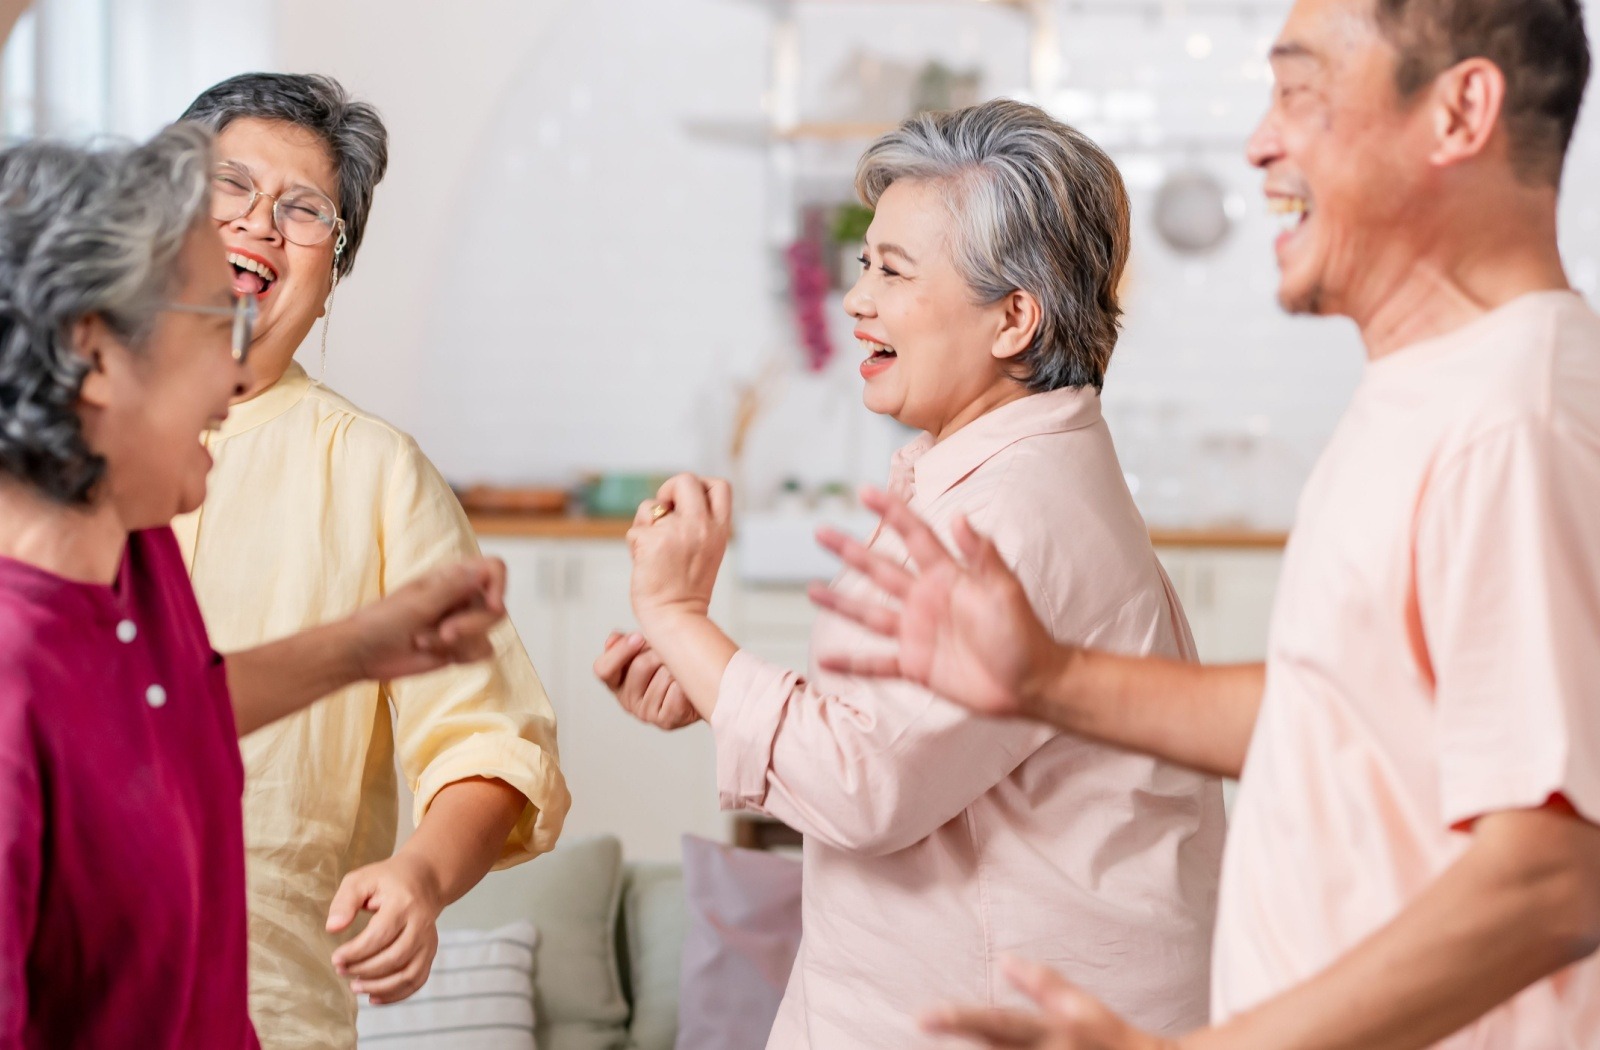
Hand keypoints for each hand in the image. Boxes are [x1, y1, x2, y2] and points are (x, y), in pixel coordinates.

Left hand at [327, 853, 443, 1005]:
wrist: (424, 879)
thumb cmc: (387, 880)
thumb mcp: (361, 880)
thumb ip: (344, 902)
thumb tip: (332, 928)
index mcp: (403, 903)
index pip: (380, 935)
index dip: (356, 952)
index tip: (335, 958)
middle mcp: (421, 924)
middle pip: (395, 957)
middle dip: (364, 970)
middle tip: (341, 970)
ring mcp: (429, 940)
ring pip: (408, 974)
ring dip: (380, 987)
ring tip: (355, 987)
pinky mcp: (430, 952)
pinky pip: (417, 980)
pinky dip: (396, 994)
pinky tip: (374, 997)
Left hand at [345, 557, 506, 681]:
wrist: (363, 653)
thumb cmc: (382, 620)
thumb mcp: (419, 602)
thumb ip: (454, 588)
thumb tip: (484, 571)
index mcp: (452, 575)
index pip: (494, 569)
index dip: (500, 585)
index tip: (492, 606)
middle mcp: (462, 596)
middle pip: (496, 609)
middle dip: (472, 625)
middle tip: (445, 633)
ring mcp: (463, 622)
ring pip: (488, 633)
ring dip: (460, 643)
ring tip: (425, 641)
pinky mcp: (460, 647)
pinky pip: (482, 652)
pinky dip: (463, 656)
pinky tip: (437, 654)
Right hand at [594, 631, 700, 729]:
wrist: (700, 683)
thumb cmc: (668, 664)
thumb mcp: (644, 647)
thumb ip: (624, 642)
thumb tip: (614, 639)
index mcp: (615, 681)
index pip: (603, 669)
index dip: (620, 652)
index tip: (639, 637)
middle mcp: (626, 699)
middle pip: (639, 666)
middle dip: (658, 653)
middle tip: (668, 653)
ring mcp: (645, 713)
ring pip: (662, 678)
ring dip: (675, 667)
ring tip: (679, 670)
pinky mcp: (666, 721)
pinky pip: (676, 693)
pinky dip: (684, 683)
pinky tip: (686, 685)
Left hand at [627, 474, 731, 630]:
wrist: (676, 618)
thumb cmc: (687, 589)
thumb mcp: (708, 551)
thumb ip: (698, 524)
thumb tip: (669, 502)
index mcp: (720, 529)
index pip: (720, 486)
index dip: (701, 485)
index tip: (688, 503)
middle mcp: (701, 526)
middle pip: (685, 479)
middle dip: (668, 490)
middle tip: (663, 512)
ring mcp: (676, 532)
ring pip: (651, 505)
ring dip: (646, 524)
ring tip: (653, 549)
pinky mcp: (652, 541)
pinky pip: (635, 529)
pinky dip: (635, 545)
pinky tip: (645, 563)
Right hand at [810, 486, 1063, 719]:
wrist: (1030, 682)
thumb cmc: (1024, 633)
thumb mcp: (1005, 589)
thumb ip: (982, 555)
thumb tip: (960, 517)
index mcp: (947, 576)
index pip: (914, 537)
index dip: (891, 513)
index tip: (866, 491)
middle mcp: (925, 600)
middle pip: (880, 569)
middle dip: (850, 551)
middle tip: (821, 531)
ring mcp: (917, 633)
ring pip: (870, 614)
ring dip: (840, 603)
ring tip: (810, 590)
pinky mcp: (915, 666)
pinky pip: (876, 663)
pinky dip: (852, 663)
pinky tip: (826, 659)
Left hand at [921, 957, 1174, 1049]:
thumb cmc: (1110, 1036)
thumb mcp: (1081, 1005)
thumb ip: (1042, 983)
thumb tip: (1004, 961)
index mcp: (1052, 1030)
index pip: (997, 1024)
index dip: (960, 1020)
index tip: (922, 1016)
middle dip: (956, 1034)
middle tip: (918, 1022)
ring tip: (925, 1046)